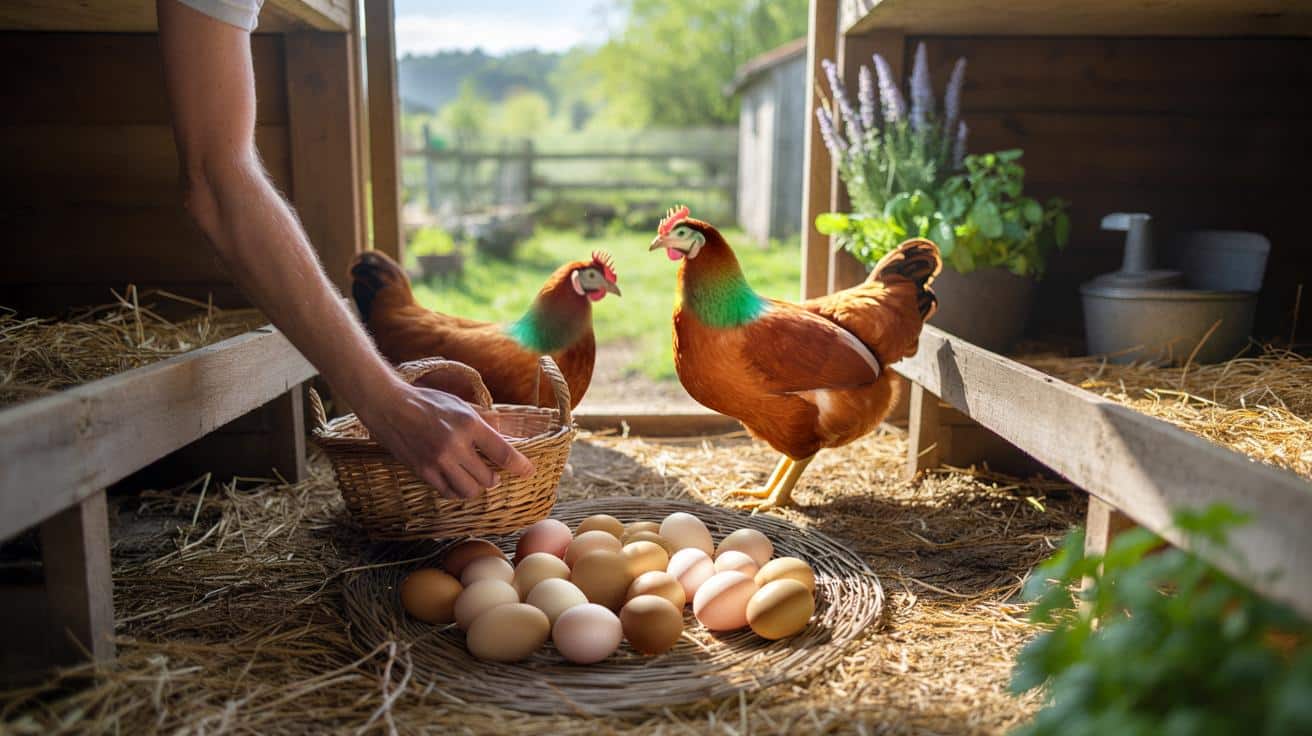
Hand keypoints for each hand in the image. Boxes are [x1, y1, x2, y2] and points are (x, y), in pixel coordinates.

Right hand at [356, 381, 534, 499]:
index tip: (528, 471)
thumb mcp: (459, 404)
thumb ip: (482, 420)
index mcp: (468, 424)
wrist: (390, 407)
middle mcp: (455, 445)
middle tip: (491, 473)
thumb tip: (503, 431)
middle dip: (493, 478)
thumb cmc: (427, 402)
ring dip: (476, 487)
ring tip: (474, 479)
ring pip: (469, 491)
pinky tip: (456, 481)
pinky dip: (456, 491)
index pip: (502, 452)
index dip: (519, 466)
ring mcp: (438, 461)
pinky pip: (448, 492)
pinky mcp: (423, 471)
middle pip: (487, 479)